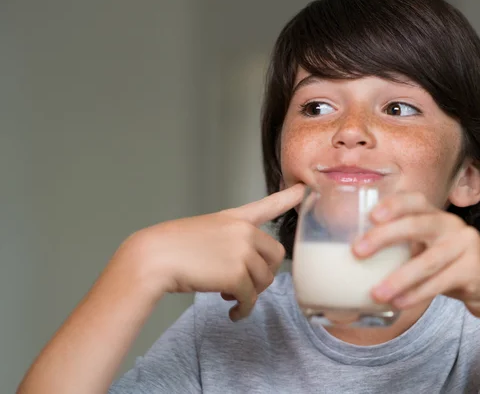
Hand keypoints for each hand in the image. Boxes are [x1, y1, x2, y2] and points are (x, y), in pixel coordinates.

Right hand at [117, 184, 304, 320]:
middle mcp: (243, 231)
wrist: (153, 257)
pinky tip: (233, 312)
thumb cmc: (172, 247)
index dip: (289, 197)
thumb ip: (232, 241)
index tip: (305, 188)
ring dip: (250, 293)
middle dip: (264, 274)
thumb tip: (247, 270)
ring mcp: (242, 251)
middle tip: (245, 284)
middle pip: (276, 256)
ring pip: (265, 280)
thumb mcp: (206, 232)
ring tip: (229, 296)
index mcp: (234, 218)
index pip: (268, 204)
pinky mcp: (237, 275)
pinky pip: (250, 298)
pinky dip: (243, 309)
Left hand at [353, 192, 479, 318]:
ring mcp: (465, 245)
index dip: (392, 204)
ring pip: (427, 260)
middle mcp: (451, 225)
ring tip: (376, 293)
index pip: (414, 200)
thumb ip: (403, 248)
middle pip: (416, 224)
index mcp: (436, 216)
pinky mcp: (474, 269)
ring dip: (398, 278)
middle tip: (358, 251)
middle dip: (384, 236)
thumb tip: (356, 259)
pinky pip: (440, 282)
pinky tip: (399, 303)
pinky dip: (416, 294)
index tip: (370, 216)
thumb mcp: (428, 249)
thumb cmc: (450, 266)